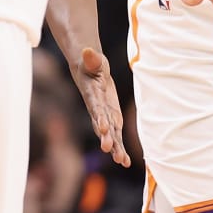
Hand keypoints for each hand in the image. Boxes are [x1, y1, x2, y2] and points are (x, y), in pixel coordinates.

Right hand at [70, 46, 128, 166]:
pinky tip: (126, 162)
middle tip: (108, 149)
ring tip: (122, 161)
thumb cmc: (89, 64)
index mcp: (91, 95)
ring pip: (110, 134)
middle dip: (105, 137)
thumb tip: (87, 50)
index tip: (103, 128)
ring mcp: (103, 116)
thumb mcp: (92, 59)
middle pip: (101, 124)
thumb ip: (91, 58)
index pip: (95, 107)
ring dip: (115, 148)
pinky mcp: (110, 119)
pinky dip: (120, 148)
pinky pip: (116, 135)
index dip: (99, 117)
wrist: (88, 71)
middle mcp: (96, 109)